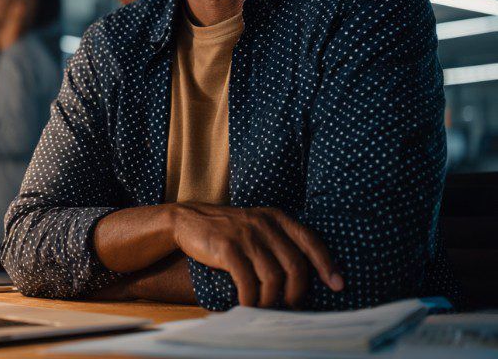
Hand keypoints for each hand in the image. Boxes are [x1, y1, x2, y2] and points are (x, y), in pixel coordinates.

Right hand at [171, 203, 342, 307]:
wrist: (187, 220)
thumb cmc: (227, 230)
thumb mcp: (256, 226)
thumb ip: (278, 243)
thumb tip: (301, 279)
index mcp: (276, 218)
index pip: (310, 241)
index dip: (326, 265)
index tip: (338, 285)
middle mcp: (264, 224)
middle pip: (295, 265)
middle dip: (297, 292)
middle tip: (291, 306)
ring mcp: (245, 235)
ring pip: (273, 277)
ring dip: (272, 300)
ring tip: (266, 308)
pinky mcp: (226, 247)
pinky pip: (247, 281)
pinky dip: (251, 299)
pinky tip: (248, 304)